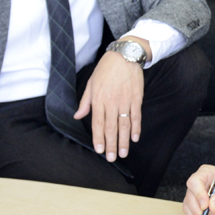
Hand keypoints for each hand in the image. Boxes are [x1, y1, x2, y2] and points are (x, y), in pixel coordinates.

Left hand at [75, 38, 148, 161]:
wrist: (125, 55)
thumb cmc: (106, 69)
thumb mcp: (91, 83)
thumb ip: (85, 102)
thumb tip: (77, 116)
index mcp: (98, 99)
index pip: (97, 123)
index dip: (98, 138)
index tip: (100, 150)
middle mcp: (111, 102)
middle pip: (111, 127)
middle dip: (111, 144)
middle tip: (112, 158)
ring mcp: (125, 100)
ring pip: (124, 124)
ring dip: (123, 140)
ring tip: (123, 153)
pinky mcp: (136, 98)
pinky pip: (136, 116)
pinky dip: (136, 128)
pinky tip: (134, 138)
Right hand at [181, 165, 214, 214]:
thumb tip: (212, 206)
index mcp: (205, 174)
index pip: (194, 182)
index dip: (198, 194)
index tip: (205, 206)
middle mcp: (197, 184)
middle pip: (189, 197)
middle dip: (198, 211)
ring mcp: (195, 196)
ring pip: (188, 207)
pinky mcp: (196, 207)